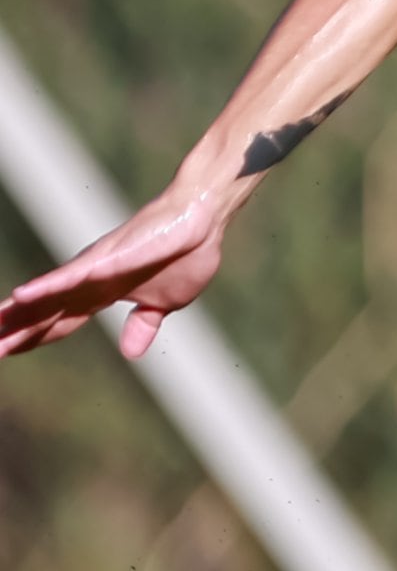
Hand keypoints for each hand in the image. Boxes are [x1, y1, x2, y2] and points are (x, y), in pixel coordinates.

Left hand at [0, 187, 233, 362]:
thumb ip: (143, 323)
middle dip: (14, 331)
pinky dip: (45, 287)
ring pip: (46, 295)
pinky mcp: (105, 256)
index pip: (60, 322)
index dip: (32, 338)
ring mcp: (93, 268)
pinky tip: (21, 296)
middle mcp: (89, 282)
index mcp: (103, 294)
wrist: (203, 218)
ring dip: (16, 313)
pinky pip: (71, 274)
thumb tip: (131, 352)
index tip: (5, 351)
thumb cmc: (187, 253)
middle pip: (43, 312)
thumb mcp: (166, 302)